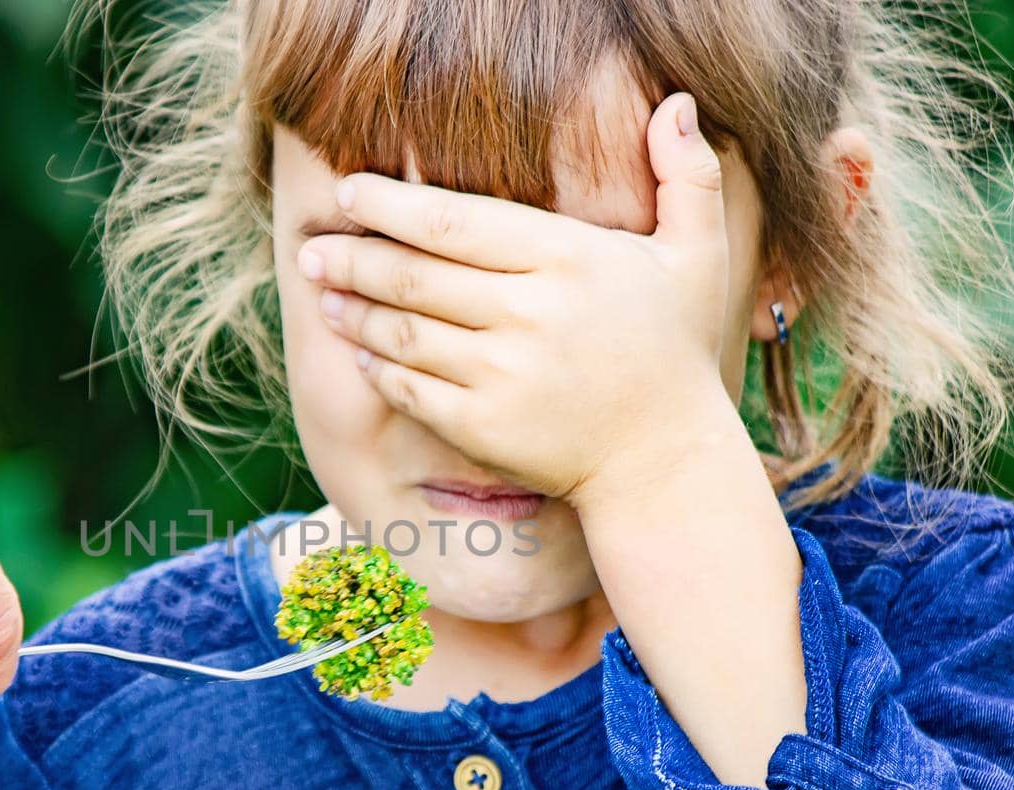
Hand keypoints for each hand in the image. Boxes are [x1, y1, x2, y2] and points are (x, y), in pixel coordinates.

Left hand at [296, 91, 734, 505]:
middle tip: (314, 247)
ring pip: (403, 331)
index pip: (453, 221)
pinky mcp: (482, 428)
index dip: (390, 204)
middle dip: (351, 256)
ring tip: (324, 291)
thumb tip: (676, 103)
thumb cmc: (676, 352)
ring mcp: (502, 375)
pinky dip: (377, 368)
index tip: (349, 193)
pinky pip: (409, 390)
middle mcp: (530, 313)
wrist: (665, 461)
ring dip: (354, 309)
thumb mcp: (699, 256)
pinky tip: (359, 351)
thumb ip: (685, 176)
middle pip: (414, 274)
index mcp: (569, 259)